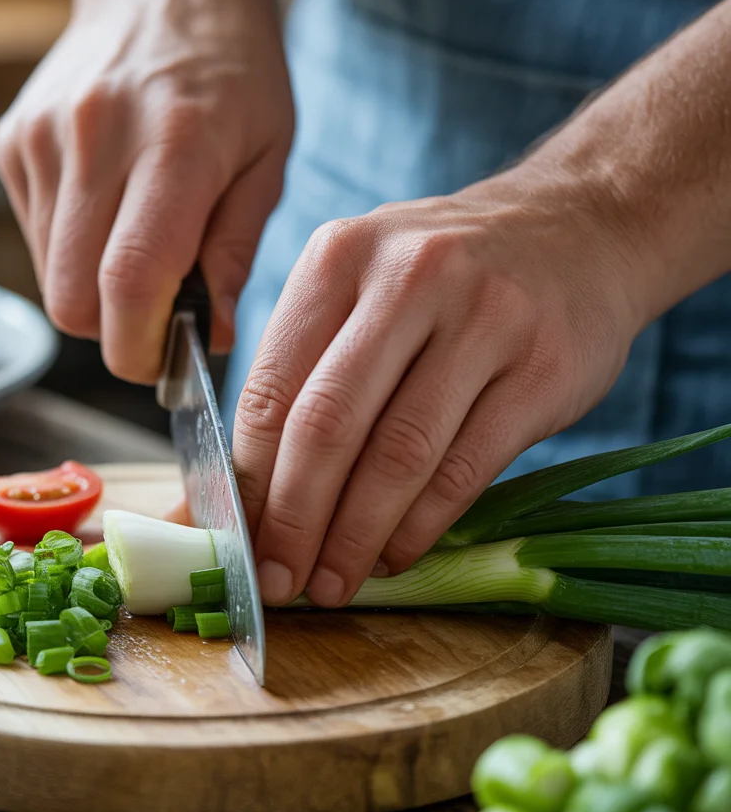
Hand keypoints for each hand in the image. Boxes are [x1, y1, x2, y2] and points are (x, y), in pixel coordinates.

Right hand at [0, 0, 292, 382]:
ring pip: (50, 278)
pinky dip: (72, 252)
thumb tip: (210, 338)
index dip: (140, 348)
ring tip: (139, 252)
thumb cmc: (234, 73)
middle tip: (156, 318)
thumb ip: (236, 252)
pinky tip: (109, 213)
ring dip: (93, 294)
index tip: (164, 364)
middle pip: (73, 299)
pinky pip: (36, 238)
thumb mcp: (269, 158)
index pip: (129, 282)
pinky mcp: (13, 140)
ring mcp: (43, 138)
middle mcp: (95, 138)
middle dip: (114, 334)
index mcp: (175, 145)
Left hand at [233, 171, 650, 606]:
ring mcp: (484, 319)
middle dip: (292, 521)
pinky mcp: (544, 368)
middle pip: (327, 426)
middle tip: (278, 583)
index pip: (270, 388)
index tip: (237, 542)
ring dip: (355, 538)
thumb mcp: (361, 288)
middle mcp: (408, 277)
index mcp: (339, 257)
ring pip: (398, 456)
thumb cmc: (444, 277)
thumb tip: (229, 497)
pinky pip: (464, 470)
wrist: (582, 228)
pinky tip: (393, 556)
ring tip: (331, 584)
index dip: (247, 480)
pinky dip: (419, 527)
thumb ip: (298, 376)